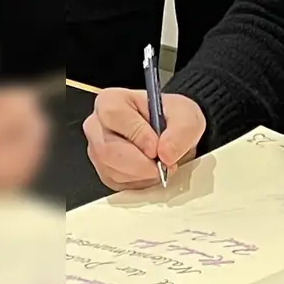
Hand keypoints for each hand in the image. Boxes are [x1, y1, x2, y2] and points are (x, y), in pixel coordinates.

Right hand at [84, 88, 204, 190]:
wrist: (173, 133)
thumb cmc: (171, 117)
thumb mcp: (186, 115)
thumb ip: (181, 130)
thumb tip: (165, 153)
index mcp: (111, 100)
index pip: (114, 115)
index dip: (137, 134)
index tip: (157, 148)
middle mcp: (98, 125)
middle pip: (108, 150)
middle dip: (141, 163)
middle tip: (164, 164)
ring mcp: (97, 150)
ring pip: (112, 170)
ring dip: (143, 174)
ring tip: (161, 165)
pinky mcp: (104, 171)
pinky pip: (117, 183)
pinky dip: (140, 182)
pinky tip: (151, 172)